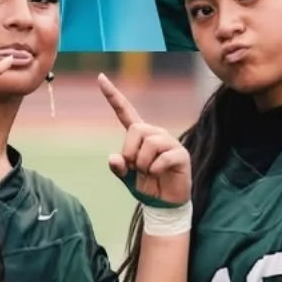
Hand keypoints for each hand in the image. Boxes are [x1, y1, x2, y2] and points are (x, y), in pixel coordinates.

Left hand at [100, 73, 190, 204]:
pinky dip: (155, 170)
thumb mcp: (126, 177)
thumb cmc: (146, 185)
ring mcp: (170, 143)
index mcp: (140, 135)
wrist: (164, 203)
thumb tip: (114, 158)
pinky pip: (162, 158)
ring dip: (143, 164)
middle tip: (137, 168)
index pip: (125, 111)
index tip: (100, 78)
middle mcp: (156, 134)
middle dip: (131, 152)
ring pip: (150, 144)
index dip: (113, 95)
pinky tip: (159, 174)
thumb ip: (118, 167)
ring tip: (149, 172)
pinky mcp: (181, 154)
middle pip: (136, 130)